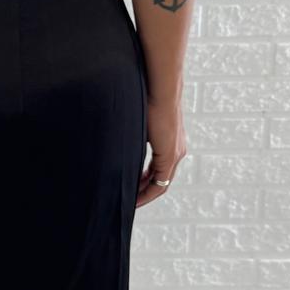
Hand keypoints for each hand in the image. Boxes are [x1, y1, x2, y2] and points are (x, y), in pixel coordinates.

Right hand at [135, 95, 185, 209]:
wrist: (159, 87)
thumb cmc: (145, 96)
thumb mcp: (136, 120)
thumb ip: (130, 133)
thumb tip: (112, 132)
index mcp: (169, 142)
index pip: (157, 170)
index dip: (143, 183)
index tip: (129, 188)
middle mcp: (176, 150)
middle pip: (160, 180)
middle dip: (143, 191)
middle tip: (128, 200)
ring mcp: (175, 153)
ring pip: (160, 183)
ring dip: (145, 193)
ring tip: (130, 202)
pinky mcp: (170, 155)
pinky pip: (160, 182)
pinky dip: (148, 191)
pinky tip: (135, 197)